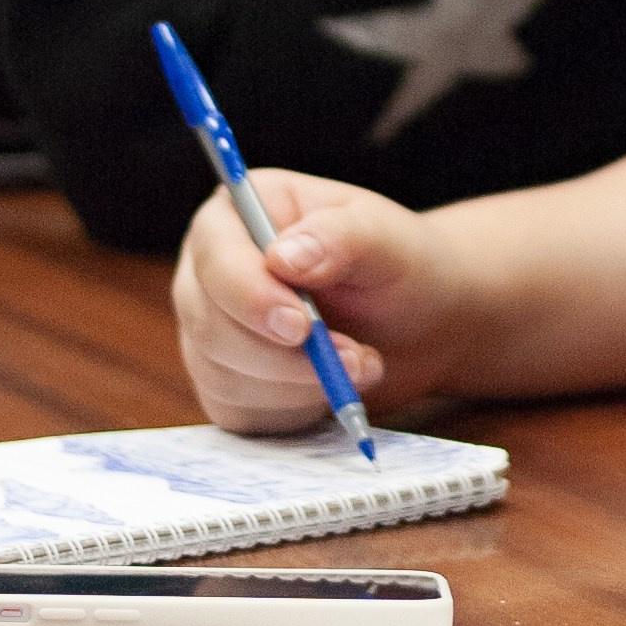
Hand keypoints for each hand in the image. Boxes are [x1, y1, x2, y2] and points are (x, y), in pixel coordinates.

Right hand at [173, 170, 472, 432]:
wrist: (415, 322)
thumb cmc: (397, 264)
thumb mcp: (384, 238)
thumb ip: (339, 237)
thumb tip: (282, 258)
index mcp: (238, 215)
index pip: (216, 256)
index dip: (249, 295)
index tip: (300, 327)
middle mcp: (210, 273)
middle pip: (211, 325)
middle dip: (286, 355)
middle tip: (355, 357)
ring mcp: (210, 330)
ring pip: (223, 375)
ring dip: (300, 384)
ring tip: (361, 365)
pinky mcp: (224, 383)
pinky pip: (240, 410)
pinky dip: (293, 408)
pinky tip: (332, 387)